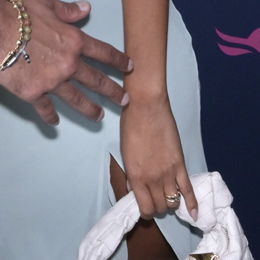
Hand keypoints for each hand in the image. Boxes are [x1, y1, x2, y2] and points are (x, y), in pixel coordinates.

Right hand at [0, 0, 130, 124]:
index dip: (118, 60)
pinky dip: (51, 116)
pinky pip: (46, 108)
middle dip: (113, 91)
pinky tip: (56, 122)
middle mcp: (68, 64)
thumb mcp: (45, 0)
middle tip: (125, 100)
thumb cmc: (17, 10)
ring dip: (90, 109)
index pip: (103, 52)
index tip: (130, 67)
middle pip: (96, 81)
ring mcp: (52, 82)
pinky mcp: (34, 93)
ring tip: (100, 116)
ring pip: (77, 99)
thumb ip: (67, 9)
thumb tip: (85, 8)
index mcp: (74, 41)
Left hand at [120, 94, 197, 220]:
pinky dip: (192, 203)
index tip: (145, 205)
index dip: (145, 211)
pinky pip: (188, 190)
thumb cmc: (130, 124)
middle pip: (160, 207)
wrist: (146, 106)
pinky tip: (194, 213)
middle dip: (157, 206)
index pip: (144, 208)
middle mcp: (153, 179)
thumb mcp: (125, 152)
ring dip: (171, 202)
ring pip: (173, 202)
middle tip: (156, 197)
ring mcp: (168, 173)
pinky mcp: (180, 165)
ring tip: (168, 196)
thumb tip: (131, 187)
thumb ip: (130, 173)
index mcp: (136, 176)